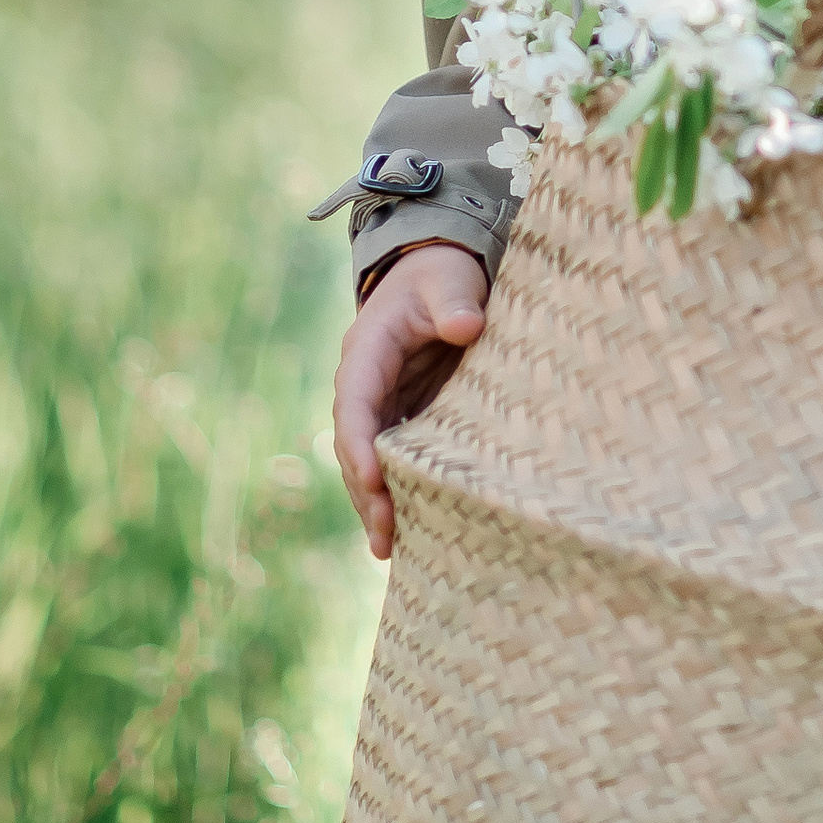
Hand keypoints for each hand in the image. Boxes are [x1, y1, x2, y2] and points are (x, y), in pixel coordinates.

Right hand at [333, 242, 489, 559]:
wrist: (439, 272)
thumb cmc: (443, 274)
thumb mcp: (448, 279)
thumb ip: (453, 301)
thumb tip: (467, 326)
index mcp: (367, 351)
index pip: (355, 403)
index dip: (359, 443)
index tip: (375, 479)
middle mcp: (365, 385)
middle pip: (355, 445)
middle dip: (366, 491)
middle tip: (384, 537)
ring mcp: (382, 405)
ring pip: (368, 461)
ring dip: (375, 503)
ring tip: (388, 549)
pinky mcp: (403, 417)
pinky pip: (393, 460)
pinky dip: (396, 492)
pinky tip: (410, 531)